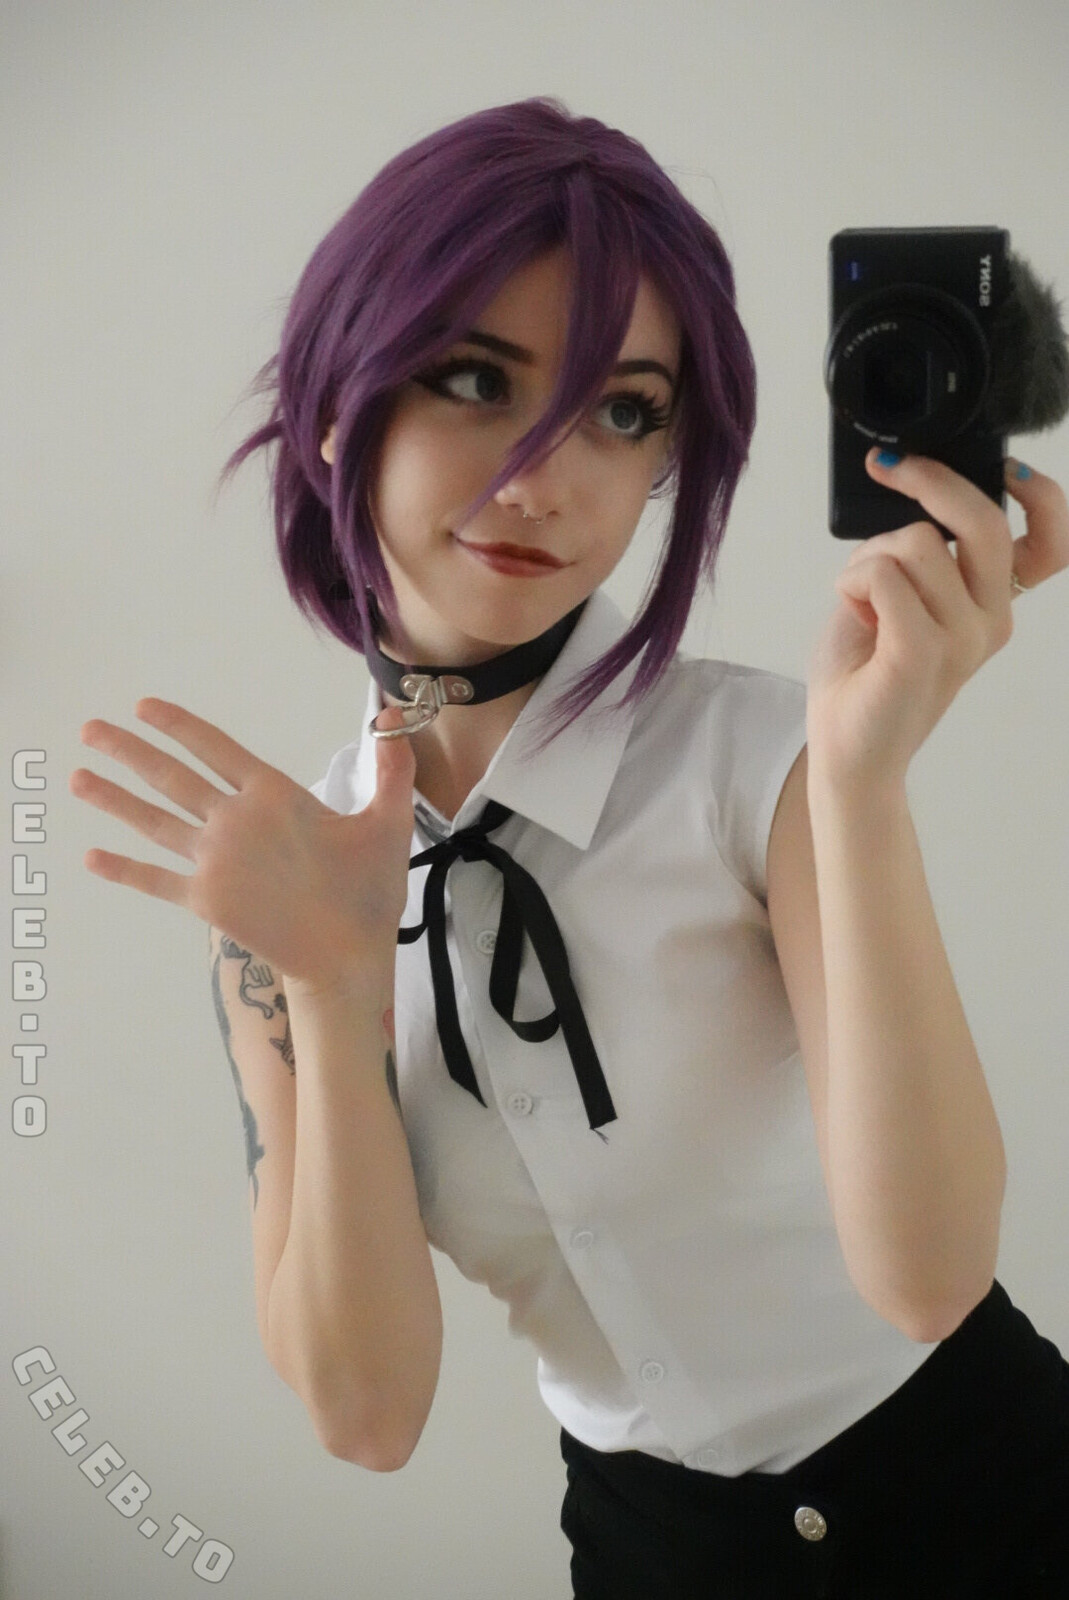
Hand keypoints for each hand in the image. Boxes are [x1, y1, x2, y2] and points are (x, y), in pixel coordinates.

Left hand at [70, 699, 417, 991]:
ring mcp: (213, 862)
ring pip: (153, 822)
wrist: (343, 959)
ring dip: (112, 798)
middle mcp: (234, 821)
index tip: (143, 708)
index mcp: (274, 796)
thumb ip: (391, 767)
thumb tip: (395, 716)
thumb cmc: (367, 892)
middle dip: (127, 751)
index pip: (215, 748)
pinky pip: (154, 880)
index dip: (177, 725)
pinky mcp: (203, 901)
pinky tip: (91, 857)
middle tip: (90, 732)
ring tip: (78, 778)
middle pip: (171, 778)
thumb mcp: (389, 823)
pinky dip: (122, 869)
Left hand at [805, 451, 1068, 792]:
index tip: (1007, 467)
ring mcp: (962, 639)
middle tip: (887, 467)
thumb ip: (919, 552)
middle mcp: (991, 620)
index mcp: (993, 604)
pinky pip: (888, 577)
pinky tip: (851, 606)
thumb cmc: (864, 672)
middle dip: (931, 480)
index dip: (1040, 495)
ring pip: (919, 543)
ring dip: (869, 555)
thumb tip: (911, 494)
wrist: (847, 750)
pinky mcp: (922, 653)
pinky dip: (856, 579)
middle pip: (985, 523)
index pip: (1049, 543)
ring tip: (856, 596)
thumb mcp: (898, 595)